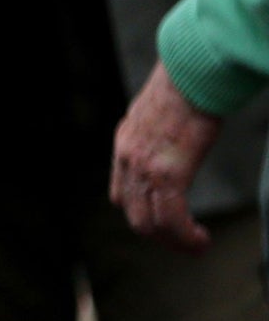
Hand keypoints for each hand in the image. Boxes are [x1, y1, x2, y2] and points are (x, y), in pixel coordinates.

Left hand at [112, 63, 218, 251]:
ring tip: (196, 246)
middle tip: (185, 243)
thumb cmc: (184, 90)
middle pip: (132, 213)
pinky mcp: (167, 173)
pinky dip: (185, 237)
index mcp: (125, 144)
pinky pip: (171, 219)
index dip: (142, 213)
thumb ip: (155, 135)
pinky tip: (200, 240)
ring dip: (174, 242)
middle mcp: (127, 158)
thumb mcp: (156, 115)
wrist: (189, 74)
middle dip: (158, 235)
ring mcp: (144, 167)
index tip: (166, 222)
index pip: (120, 193)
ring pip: (149, 223)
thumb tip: (170, 143)